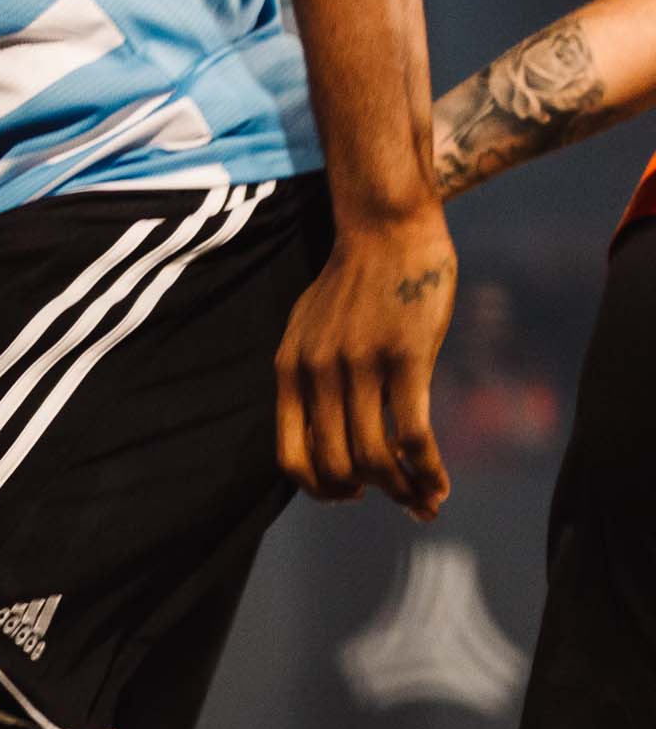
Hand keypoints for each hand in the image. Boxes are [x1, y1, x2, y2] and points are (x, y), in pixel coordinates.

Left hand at [275, 214, 456, 520]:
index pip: (290, 456)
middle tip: (396, 500)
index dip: (319, 488)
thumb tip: (319, 428)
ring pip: (375, 459)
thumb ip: (308, 376)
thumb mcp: (308, 330)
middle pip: (335, 465)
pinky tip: (440, 482)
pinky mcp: (406, 358)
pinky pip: (412, 436)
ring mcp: (360, 367)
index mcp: (289, 370)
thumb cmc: (353, 282)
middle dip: (367, 495)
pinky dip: (427, 471)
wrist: (386, 229)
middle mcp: (317, 373)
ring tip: (423, 499)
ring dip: (402, 490)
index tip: (348, 494)